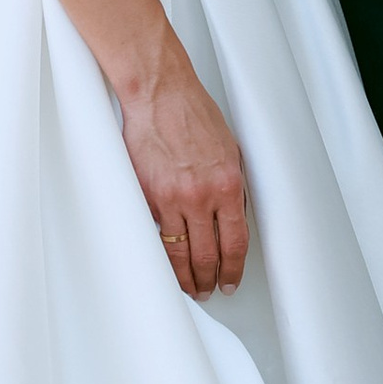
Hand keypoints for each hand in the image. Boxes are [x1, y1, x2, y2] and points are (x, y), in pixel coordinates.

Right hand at [119, 56, 249, 293]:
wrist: (159, 94)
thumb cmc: (192, 114)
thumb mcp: (230, 151)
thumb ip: (232, 187)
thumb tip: (233, 218)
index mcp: (228, 184)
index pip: (235, 242)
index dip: (234, 269)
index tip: (231, 281)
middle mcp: (201, 195)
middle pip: (208, 254)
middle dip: (209, 279)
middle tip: (208, 289)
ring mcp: (171, 197)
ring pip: (179, 252)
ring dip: (185, 275)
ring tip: (188, 287)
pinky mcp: (147, 195)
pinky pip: (156, 233)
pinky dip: (162, 253)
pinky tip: (165, 263)